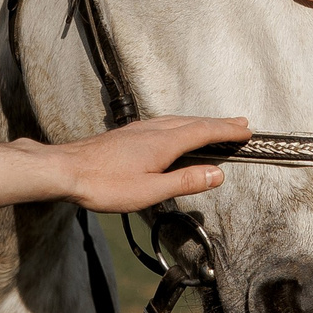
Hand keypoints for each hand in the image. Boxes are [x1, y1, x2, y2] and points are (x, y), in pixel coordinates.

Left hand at [52, 115, 245, 213]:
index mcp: (164, 143)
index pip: (204, 132)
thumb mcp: (150, 191)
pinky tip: (174, 130)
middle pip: (194, 122)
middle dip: (218, 123)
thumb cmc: (104, 185)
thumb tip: (218, 174)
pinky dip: (180, 124)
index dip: (227, 130)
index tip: (247, 130)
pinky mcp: (127, 134)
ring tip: (213, 126)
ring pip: (177, 120)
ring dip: (200, 122)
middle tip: (240, 123)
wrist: (64, 170)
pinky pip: (163, 123)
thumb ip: (185, 182)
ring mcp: (138, 129)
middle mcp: (153, 130)